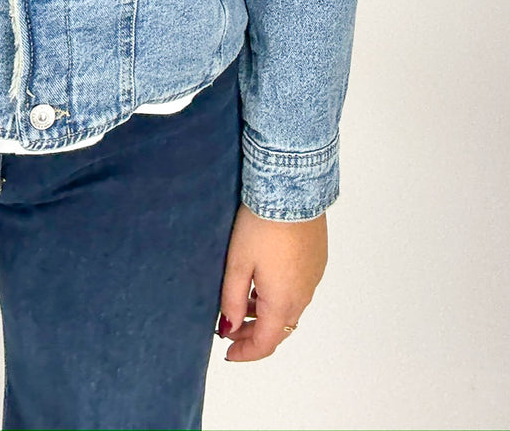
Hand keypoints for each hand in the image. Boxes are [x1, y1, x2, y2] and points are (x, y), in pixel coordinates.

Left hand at [217, 200, 326, 361]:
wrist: (292, 190)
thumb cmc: (262, 224)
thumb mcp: (237, 263)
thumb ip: (230, 300)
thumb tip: (228, 327)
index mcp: (283, 302)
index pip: (265, 342)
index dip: (245, 353)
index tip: (229, 354)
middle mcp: (303, 295)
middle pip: (279, 328)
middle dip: (252, 333)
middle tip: (229, 328)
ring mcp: (313, 277)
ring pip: (289, 308)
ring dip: (265, 313)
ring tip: (240, 301)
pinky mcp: (316, 260)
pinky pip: (298, 289)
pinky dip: (278, 294)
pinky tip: (261, 279)